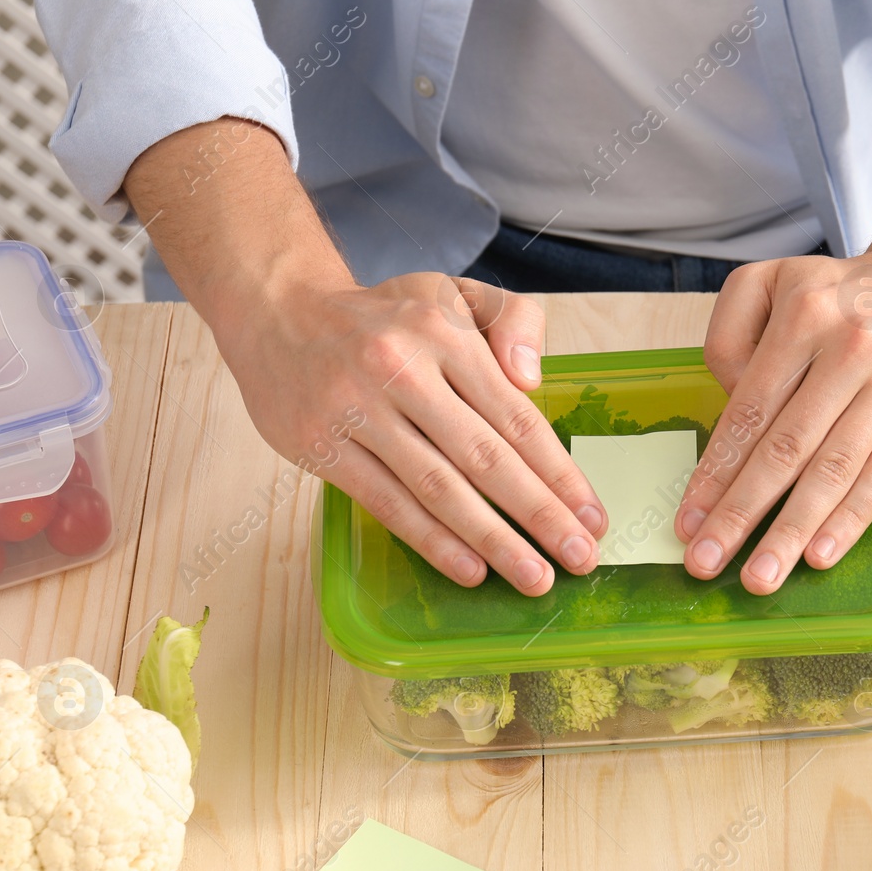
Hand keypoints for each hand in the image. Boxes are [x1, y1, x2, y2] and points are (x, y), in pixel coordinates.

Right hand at [214, 272, 607, 595]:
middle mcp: (402, 369)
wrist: (277, 311)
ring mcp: (358, 410)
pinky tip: (471, 570)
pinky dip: (432, 541)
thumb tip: (532, 380)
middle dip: (540, 514)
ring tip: (535, 577)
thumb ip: (512, 319)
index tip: (593, 515)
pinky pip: (388, 502)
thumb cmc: (385, 316)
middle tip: (580, 558)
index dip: (559, 472)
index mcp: (444, 333)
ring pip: (438, 487)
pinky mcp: (322, 446)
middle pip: (484, 457)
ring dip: (493, 540)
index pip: (515, 416)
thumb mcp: (453, 293)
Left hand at [675, 253, 871, 593]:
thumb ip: (730, 338)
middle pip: (786, 448)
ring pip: (834, 469)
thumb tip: (729, 414)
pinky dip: (851, 519)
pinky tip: (819, 554)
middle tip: (706, 563)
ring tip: (759, 576)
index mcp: (803, 315)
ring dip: (791, 531)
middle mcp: (851, 346)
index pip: (749, 411)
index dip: (715, 473)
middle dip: (741, 513)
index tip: (688, 521)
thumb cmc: (839, 295)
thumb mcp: (770, 281)